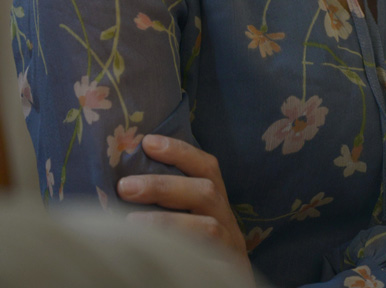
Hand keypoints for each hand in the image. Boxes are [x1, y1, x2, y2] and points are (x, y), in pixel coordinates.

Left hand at [117, 134, 252, 280]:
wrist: (223, 284)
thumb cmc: (196, 250)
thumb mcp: (189, 220)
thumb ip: (169, 202)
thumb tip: (125, 184)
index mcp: (216, 202)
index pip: (206, 167)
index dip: (180, 151)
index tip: (148, 142)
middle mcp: (227, 219)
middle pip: (206, 192)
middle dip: (163, 186)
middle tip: (125, 187)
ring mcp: (230, 247)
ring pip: (207, 228)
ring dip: (167, 222)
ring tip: (130, 224)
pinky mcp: (226, 273)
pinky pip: (206, 263)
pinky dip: (181, 256)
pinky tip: (153, 256)